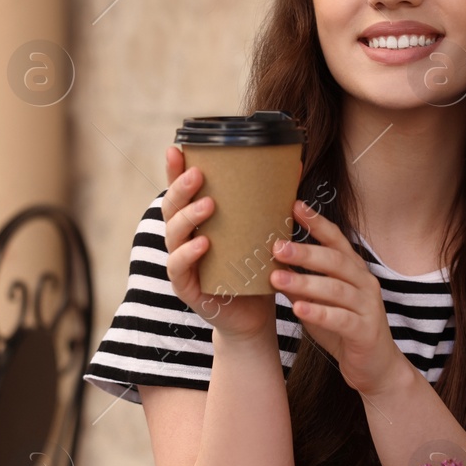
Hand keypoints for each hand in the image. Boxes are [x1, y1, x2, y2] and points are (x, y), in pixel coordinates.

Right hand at [160, 146, 275, 340]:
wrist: (255, 317)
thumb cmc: (254, 271)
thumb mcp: (261, 233)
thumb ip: (269, 204)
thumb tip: (294, 167)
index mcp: (196, 223)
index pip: (181, 193)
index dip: (174, 172)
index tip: (176, 148)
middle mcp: (183, 240)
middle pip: (171, 209)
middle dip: (180, 189)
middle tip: (198, 174)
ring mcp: (182, 264)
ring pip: (173, 236)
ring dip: (188, 217)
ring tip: (208, 205)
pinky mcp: (187, 288)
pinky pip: (179, 268)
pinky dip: (188, 254)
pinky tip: (203, 243)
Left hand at [269, 200, 411, 396]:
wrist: (375, 367)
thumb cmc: (344, 330)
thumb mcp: (320, 303)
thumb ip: (302, 286)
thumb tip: (272, 266)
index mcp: (354, 271)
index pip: (337, 240)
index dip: (317, 223)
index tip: (294, 206)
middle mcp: (365, 283)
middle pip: (335, 261)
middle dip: (305, 251)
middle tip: (276, 246)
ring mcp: (368, 307)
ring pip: (336, 289)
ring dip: (305, 282)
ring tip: (277, 278)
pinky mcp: (366, 332)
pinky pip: (341, 319)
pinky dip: (319, 313)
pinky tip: (298, 309)